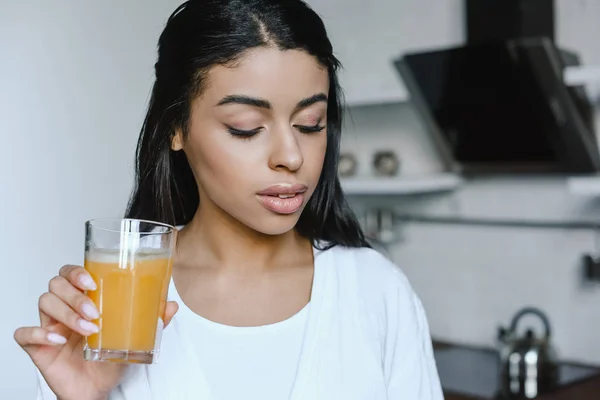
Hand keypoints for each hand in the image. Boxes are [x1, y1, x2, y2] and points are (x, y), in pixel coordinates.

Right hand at [14, 265, 177, 399]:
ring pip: (44, 302)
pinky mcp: (37, 347)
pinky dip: (39, 333)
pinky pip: (24, 333)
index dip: (76, 271)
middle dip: (75, 295)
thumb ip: (152, 320)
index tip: (92, 281)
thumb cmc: (110, 359)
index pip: (71, 273)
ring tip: (89, 329)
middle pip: (56, 284)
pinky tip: (58, 340)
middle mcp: (63, 309)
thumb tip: (171, 305)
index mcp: (83, 300)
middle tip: (95, 312)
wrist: (97, 389)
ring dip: (67, 313)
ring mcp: (49, 326)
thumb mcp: (135, 337)